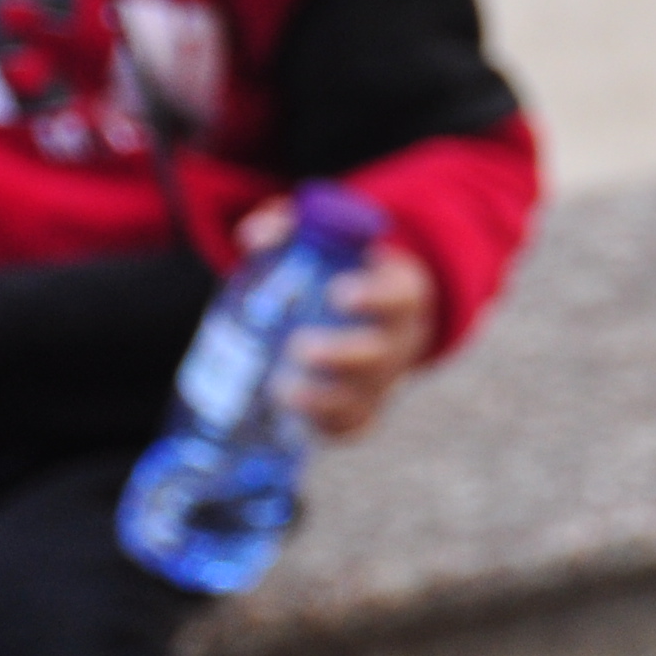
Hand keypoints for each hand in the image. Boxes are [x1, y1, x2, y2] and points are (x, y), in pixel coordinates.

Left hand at [235, 197, 438, 440]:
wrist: (363, 312)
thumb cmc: (338, 269)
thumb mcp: (321, 240)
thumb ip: (288, 228)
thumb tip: (254, 237)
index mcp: (399, 292)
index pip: (401, 296)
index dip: (375, 297)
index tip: (339, 293)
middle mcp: (398, 340)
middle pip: (383, 354)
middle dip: (343, 354)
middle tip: (298, 346)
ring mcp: (382, 379)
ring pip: (366, 396)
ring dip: (325, 399)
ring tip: (280, 389)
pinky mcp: (363, 408)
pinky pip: (353, 426)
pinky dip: (326, 427)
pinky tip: (290, 417)